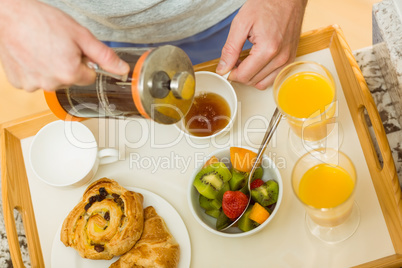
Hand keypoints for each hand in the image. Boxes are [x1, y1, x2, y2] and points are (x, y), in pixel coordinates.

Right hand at [0, 0, 128, 91]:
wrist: (9, 14)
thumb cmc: (42, 21)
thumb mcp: (81, 35)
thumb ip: (104, 56)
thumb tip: (123, 70)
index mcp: (70, 73)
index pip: (89, 77)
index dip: (84, 61)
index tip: (73, 49)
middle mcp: (51, 83)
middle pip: (71, 80)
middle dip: (68, 65)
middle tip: (57, 46)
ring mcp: (33, 84)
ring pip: (53, 81)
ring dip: (51, 68)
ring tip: (42, 48)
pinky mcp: (19, 83)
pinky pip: (35, 81)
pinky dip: (35, 70)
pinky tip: (31, 55)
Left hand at [216, 0, 306, 89]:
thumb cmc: (266, 4)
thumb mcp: (241, 24)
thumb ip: (230, 49)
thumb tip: (223, 68)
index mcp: (267, 49)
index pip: (243, 76)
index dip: (231, 73)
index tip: (227, 66)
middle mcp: (280, 58)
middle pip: (252, 81)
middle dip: (240, 74)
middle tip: (235, 59)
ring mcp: (287, 60)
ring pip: (262, 83)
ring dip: (251, 76)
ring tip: (246, 60)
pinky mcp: (290, 60)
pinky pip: (273, 78)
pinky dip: (262, 74)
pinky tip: (256, 62)